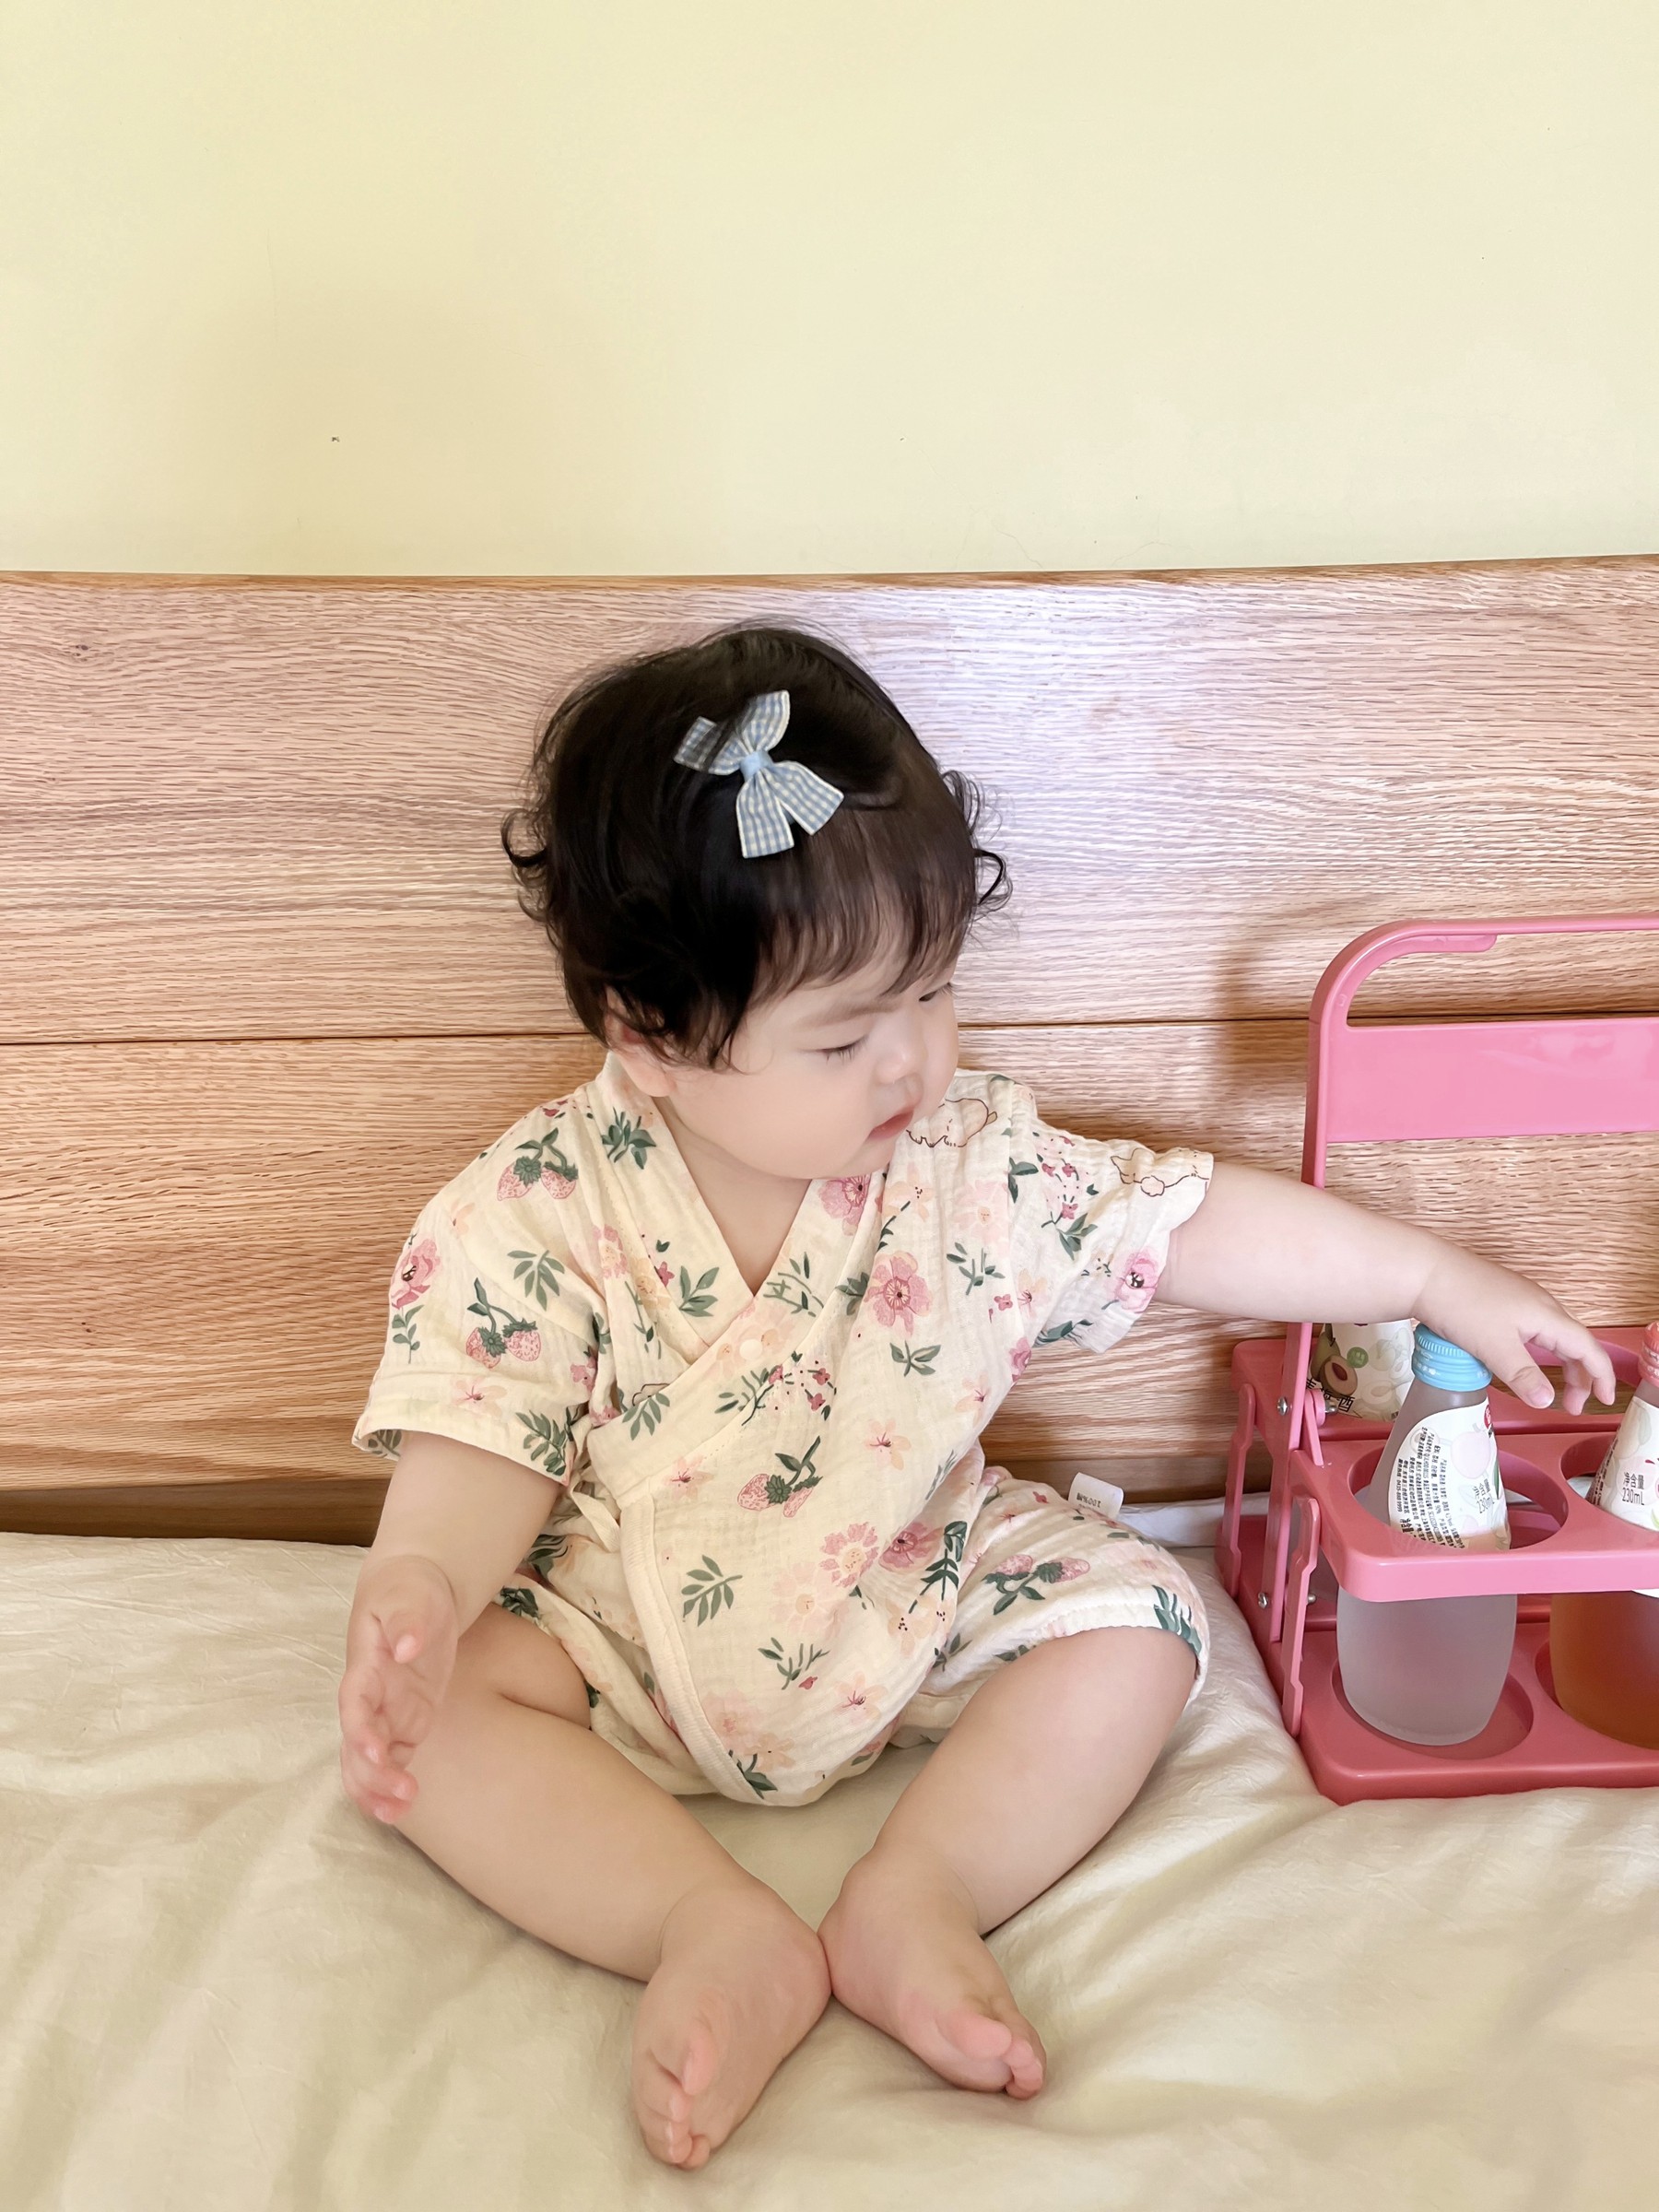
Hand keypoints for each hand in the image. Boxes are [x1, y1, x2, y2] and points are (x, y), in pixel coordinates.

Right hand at [338, 1552, 459, 1824]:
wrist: (416, 1592)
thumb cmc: (408, 1590)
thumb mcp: (408, 1594)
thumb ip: (406, 1619)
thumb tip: (406, 1645)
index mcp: (365, 1667)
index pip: (354, 1704)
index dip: (360, 1730)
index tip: (377, 1751)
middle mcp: (369, 1698)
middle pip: (356, 1744)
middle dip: (372, 1773)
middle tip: (401, 1792)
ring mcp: (385, 1713)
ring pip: (367, 1762)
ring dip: (376, 1789)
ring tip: (398, 1812)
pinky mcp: (406, 1723)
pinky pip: (392, 1761)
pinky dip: (392, 1785)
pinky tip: (403, 1807)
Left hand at [1416, 1249, 1616, 1414]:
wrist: (1424, 1271)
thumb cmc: (1461, 1305)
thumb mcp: (1495, 1348)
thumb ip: (1523, 1376)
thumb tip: (1548, 1402)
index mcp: (1547, 1315)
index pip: (1588, 1348)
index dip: (1602, 1376)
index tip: (1606, 1401)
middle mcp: (1540, 1304)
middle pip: (1574, 1342)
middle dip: (1580, 1376)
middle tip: (1572, 1406)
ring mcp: (1520, 1299)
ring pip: (1553, 1335)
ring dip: (1560, 1364)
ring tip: (1551, 1390)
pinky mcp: (1501, 1298)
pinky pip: (1533, 1328)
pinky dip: (1540, 1351)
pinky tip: (1523, 1361)